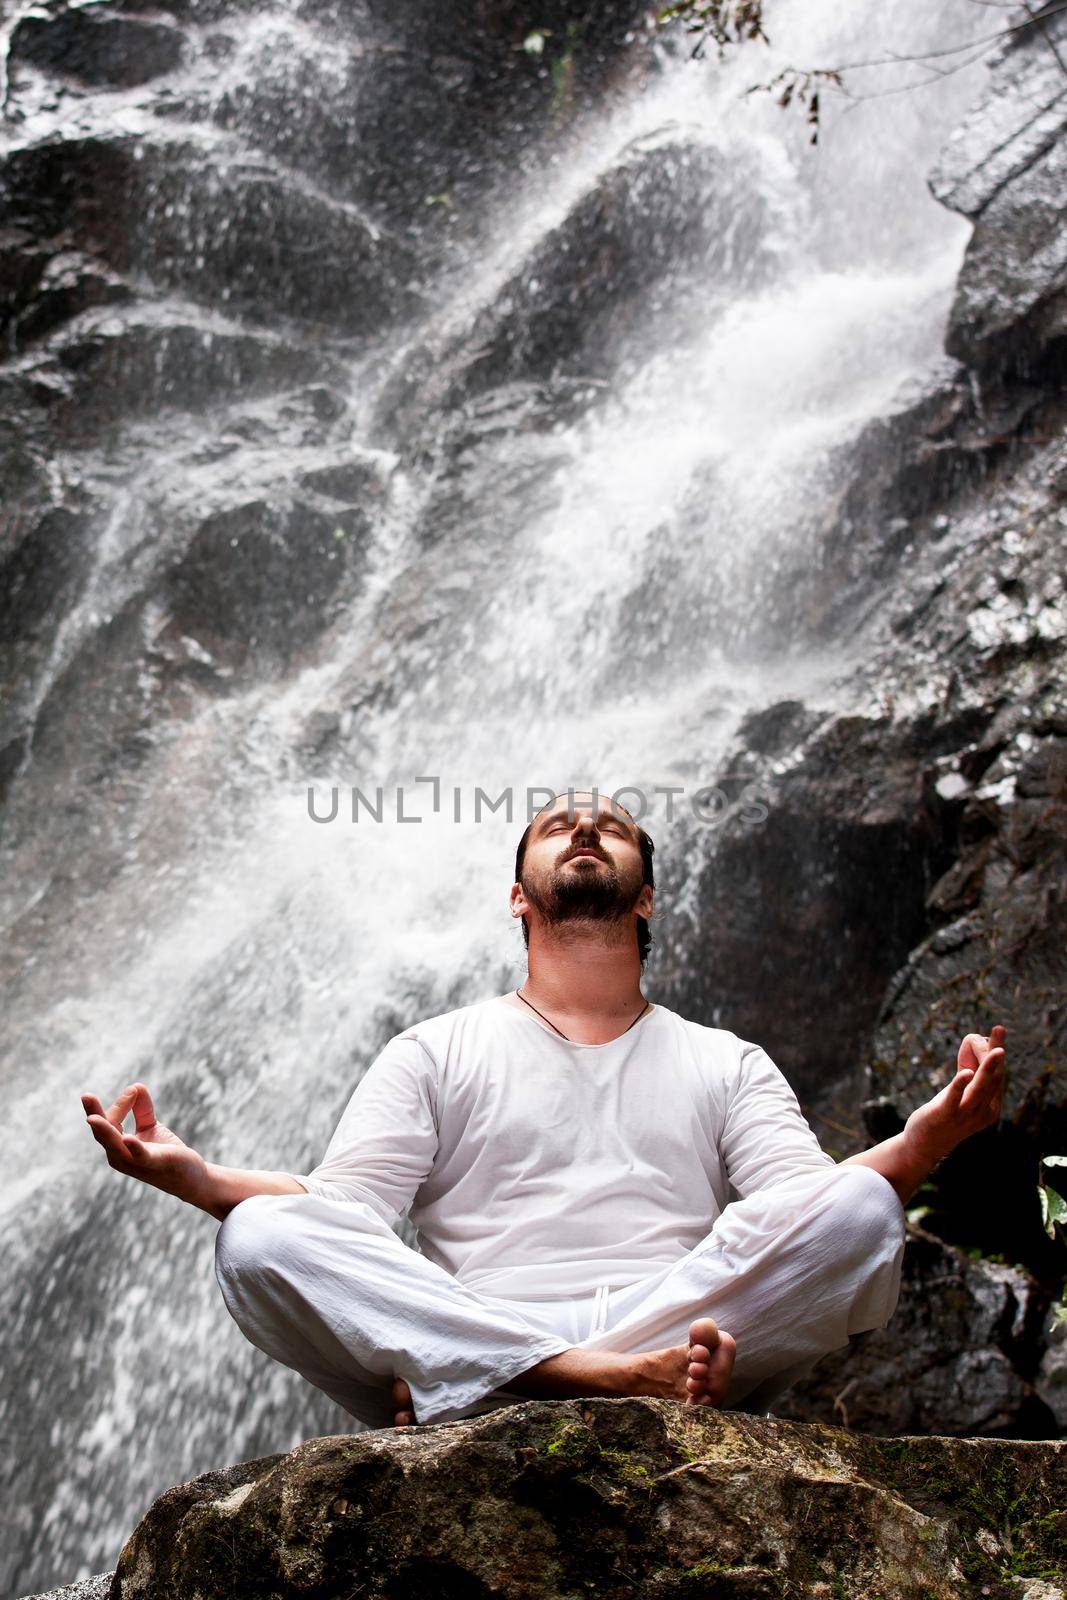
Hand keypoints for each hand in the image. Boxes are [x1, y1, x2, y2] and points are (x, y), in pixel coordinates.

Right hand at [82, 1083, 210, 1206]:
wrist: (189, 1175)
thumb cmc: (165, 1152)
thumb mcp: (150, 1127)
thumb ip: (141, 1109)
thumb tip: (136, 1086)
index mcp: (117, 1147)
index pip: (109, 1121)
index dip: (121, 1103)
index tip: (134, 1090)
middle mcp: (120, 1157)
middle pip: (103, 1133)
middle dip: (93, 1114)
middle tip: (85, 1095)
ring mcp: (135, 1162)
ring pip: (115, 1145)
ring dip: (104, 1130)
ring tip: (92, 1117)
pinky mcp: (154, 1163)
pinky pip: (140, 1156)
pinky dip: (133, 1147)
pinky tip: (128, 1138)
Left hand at [903, 1024, 1006, 1164]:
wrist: (924, 1145)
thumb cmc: (945, 1113)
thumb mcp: (962, 1091)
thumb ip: (970, 1069)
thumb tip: (975, 1040)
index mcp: (990, 1106)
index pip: (997, 1076)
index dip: (995, 1052)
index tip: (997, 1029)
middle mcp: (983, 1111)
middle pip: (992, 1079)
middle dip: (996, 1053)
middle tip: (999, 1029)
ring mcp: (965, 1115)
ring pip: (980, 1088)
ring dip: (988, 1067)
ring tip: (996, 1049)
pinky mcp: (945, 1116)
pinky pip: (954, 1099)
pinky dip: (960, 1085)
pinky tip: (965, 1072)